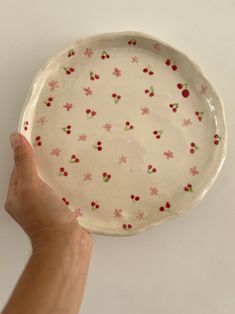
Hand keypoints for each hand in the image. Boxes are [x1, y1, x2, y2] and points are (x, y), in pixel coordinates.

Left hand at [5, 133, 91, 249]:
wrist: (67, 245)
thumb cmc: (46, 218)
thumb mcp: (30, 186)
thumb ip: (24, 163)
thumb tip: (16, 138)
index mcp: (16, 196)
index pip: (19, 169)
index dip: (28, 154)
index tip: (40, 141)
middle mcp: (30, 201)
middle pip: (36, 174)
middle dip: (46, 162)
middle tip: (58, 148)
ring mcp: (47, 206)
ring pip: (52, 182)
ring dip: (60, 172)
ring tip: (70, 159)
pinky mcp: (63, 209)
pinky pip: (64, 190)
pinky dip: (69, 183)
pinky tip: (78, 175)